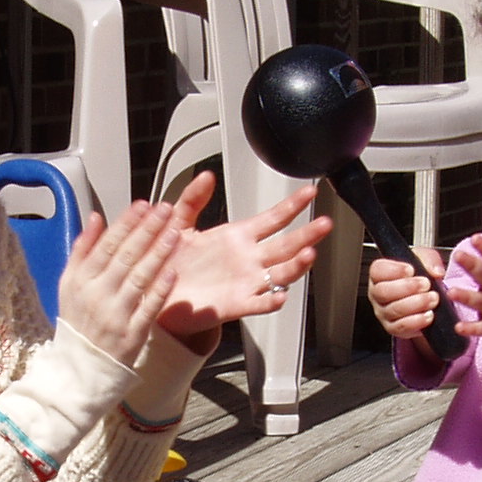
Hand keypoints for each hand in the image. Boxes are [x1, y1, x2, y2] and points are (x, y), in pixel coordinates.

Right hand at [55, 198, 183, 365]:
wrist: (79, 368)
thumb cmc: (77, 322)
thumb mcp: (68, 284)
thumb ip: (82, 249)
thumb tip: (95, 218)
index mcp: (80, 280)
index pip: (106, 244)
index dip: (126, 223)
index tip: (143, 205)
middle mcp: (96, 295)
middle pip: (125, 256)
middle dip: (147, 230)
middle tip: (166, 210)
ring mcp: (114, 315)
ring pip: (139, 278)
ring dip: (158, 253)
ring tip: (175, 232)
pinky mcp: (131, 335)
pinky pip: (148, 308)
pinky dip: (160, 290)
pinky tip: (172, 271)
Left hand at [156, 177, 330, 344]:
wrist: (155, 294)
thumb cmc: (172, 261)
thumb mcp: (180, 224)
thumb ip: (193, 199)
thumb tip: (206, 176)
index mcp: (237, 237)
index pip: (272, 218)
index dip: (292, 205)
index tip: (310, 191)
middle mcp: (247, 259)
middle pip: (285, 245)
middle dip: (307, 234)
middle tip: (325, 223)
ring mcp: (244, 282)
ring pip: (279, 274)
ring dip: (296, 265)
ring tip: (309, 254)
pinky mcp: (233, 305)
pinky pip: (257, 304)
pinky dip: (269, 301)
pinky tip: (280, 296)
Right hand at [367, 243, 447, 342]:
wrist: (427, 296)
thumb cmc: (420, 276)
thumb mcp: (424, 260)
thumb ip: (429, 260)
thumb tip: (435, 271)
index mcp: (380, 275)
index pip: (377, 271)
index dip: (393, 270)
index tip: (411, 270)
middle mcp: (378, 294)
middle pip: (382, 291)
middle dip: (407, 287)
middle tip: (426, 284)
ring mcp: (384, 312)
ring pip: (393, 310)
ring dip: (416, 304)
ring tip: (433, 298)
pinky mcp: (393, 328)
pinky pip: (401, 327)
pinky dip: (417, 321)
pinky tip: (428, 314)